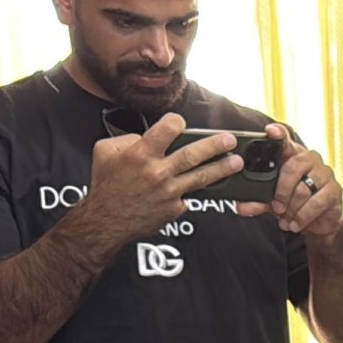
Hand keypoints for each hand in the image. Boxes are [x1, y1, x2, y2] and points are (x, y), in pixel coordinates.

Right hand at [78, 113, 243, 245]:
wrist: (106, 221)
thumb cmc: (106, 185)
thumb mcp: (105, 152)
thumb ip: (128, 139)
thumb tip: (148, 137)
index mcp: (140, 155)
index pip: (167, 130)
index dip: (176, 122)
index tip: (181, 122)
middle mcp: (157, 173)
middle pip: (193, 155)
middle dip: (215, 146)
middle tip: (230, 140)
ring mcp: (168, 192)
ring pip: (201, 177)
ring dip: (222, 169)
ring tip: (237, 162)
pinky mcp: (174, 209)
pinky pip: (189, 195)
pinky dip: (195, 189)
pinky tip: (211, 185)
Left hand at [246, 126, 342, 240]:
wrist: (319, 223)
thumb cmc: (294, 204)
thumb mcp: (272, 202)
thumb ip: (258, 202)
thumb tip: (241, 207)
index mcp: (292, 156)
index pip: (285, 141)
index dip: (278, 134)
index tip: (269, 131)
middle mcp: (310, 159)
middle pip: (293, 168)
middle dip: (281, 191)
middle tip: (276, 208)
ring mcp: (325, 174)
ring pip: (303, 189)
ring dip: (292, 209)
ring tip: (286, 220)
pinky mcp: (335, 191)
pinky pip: (316, 203)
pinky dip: (303, 216)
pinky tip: (296, 224)